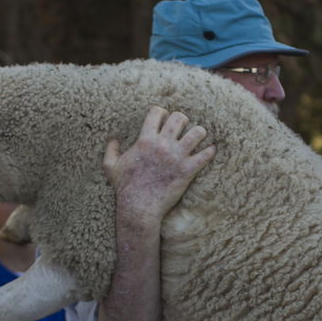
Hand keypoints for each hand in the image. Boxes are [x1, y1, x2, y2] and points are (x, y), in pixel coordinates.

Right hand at [104, 106, 214, 225]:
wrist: (138, 207)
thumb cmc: (125, 188)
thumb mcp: (111, 167)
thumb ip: (111, 150)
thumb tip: (113, 139)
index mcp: (145, 140)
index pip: (157, 113)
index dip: (161, 112)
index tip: (164, 118)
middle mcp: (162, 144)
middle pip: (179, 118)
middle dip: (182, 120)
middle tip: (182, 127)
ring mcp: (176, 157)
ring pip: (197, 132)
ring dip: (199, 132)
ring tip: (199, 136)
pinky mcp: (187, 170)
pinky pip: (205, 155)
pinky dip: (210, 151)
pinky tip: (210, 150)